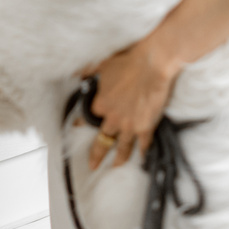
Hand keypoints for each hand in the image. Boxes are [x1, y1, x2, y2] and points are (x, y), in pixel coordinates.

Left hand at [83, 35, 180, 169]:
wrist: (152, 64)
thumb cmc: (128, 61)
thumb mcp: (103, 64)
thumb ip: (88, 70)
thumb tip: (75, 72)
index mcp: (101, 103)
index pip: (87, 117)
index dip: (82, 123)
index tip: (78, 128)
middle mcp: (113, 118)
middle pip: (102, 139)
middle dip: (96, 154)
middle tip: (93, 164)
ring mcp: (129, 125)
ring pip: (121, 147)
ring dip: (118, 159)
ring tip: (115, 167)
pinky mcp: (145, 127)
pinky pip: (143, 144)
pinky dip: (142, 152)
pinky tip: (141, 158)